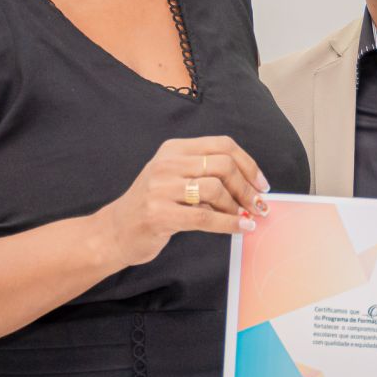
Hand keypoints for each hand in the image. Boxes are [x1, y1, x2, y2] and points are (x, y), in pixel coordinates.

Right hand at [96, 136, 270, 266]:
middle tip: (259, 204)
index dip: (249, 164)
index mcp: (174, 149)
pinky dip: (230, 224)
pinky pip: (205, 218)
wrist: (114, 232)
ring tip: (247, 218)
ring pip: (216, 190)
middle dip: (247, 187)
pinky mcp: (159, 214)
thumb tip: (251, 187)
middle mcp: (167, 163)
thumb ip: (205, 176)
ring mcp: (161, 188)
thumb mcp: (175, 179)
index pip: (222, 145)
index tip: (262, 183)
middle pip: (223, 165)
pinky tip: (242, 228)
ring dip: (238, 207)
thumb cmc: (152, 207)